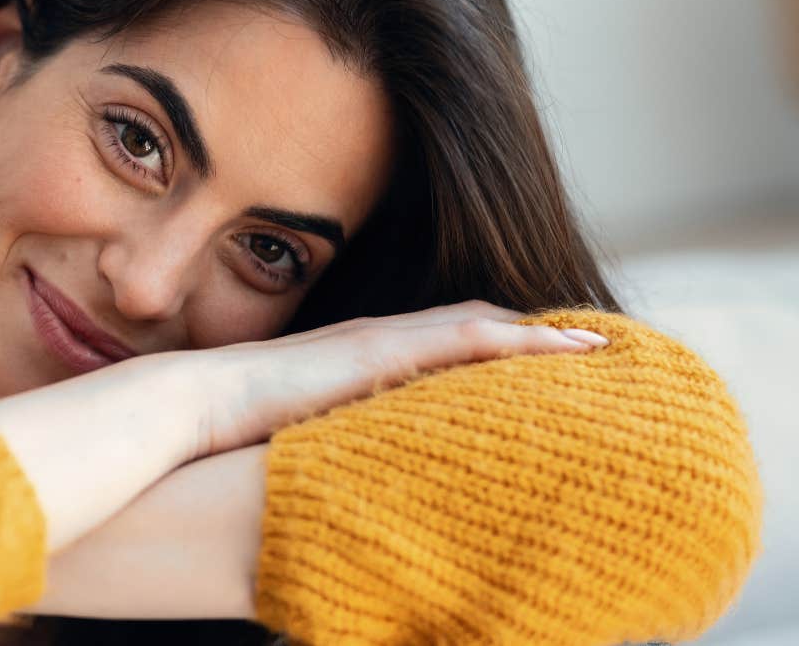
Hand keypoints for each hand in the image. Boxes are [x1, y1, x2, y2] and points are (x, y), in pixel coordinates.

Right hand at [193, 299, 608, 457]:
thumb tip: (361, 475)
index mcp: (366, 354)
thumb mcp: (308, 431)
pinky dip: (520, 339)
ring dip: (542, 333)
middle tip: (594, 348)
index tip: (547, 364)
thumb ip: (341, 437)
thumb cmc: (240, 426)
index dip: (501, 347)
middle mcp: (382, 335)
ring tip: (599, 345)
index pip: (447, 341)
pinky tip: (563, 349)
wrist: (199, 404)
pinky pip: (466, 337)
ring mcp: (382, 338)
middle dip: (534, 333)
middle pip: (476, 322)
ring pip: (482, 323)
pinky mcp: (380, 349)